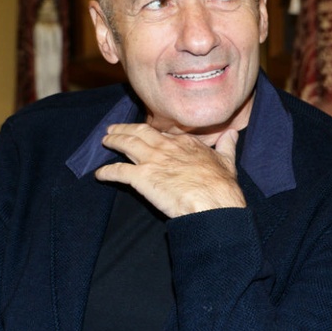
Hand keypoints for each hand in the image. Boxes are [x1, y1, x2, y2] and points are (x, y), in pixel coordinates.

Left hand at [95, 123, 245, 217]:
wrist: (213, 201)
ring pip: (126, 145)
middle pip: (139, 132)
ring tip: (105, 140)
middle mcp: (166, 146)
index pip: (162, 133)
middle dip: (124, 129)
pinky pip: (118, 171)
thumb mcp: (227, 161)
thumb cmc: (222, 185)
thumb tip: (232, 134)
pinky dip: (106, 172)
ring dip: (113, 141)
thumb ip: (227, 146)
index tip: (143, 132)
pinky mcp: (141, 177)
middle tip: (113, 129)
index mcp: (185, 143)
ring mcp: (152, 160)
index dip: (150, 132)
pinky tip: (99, 174)